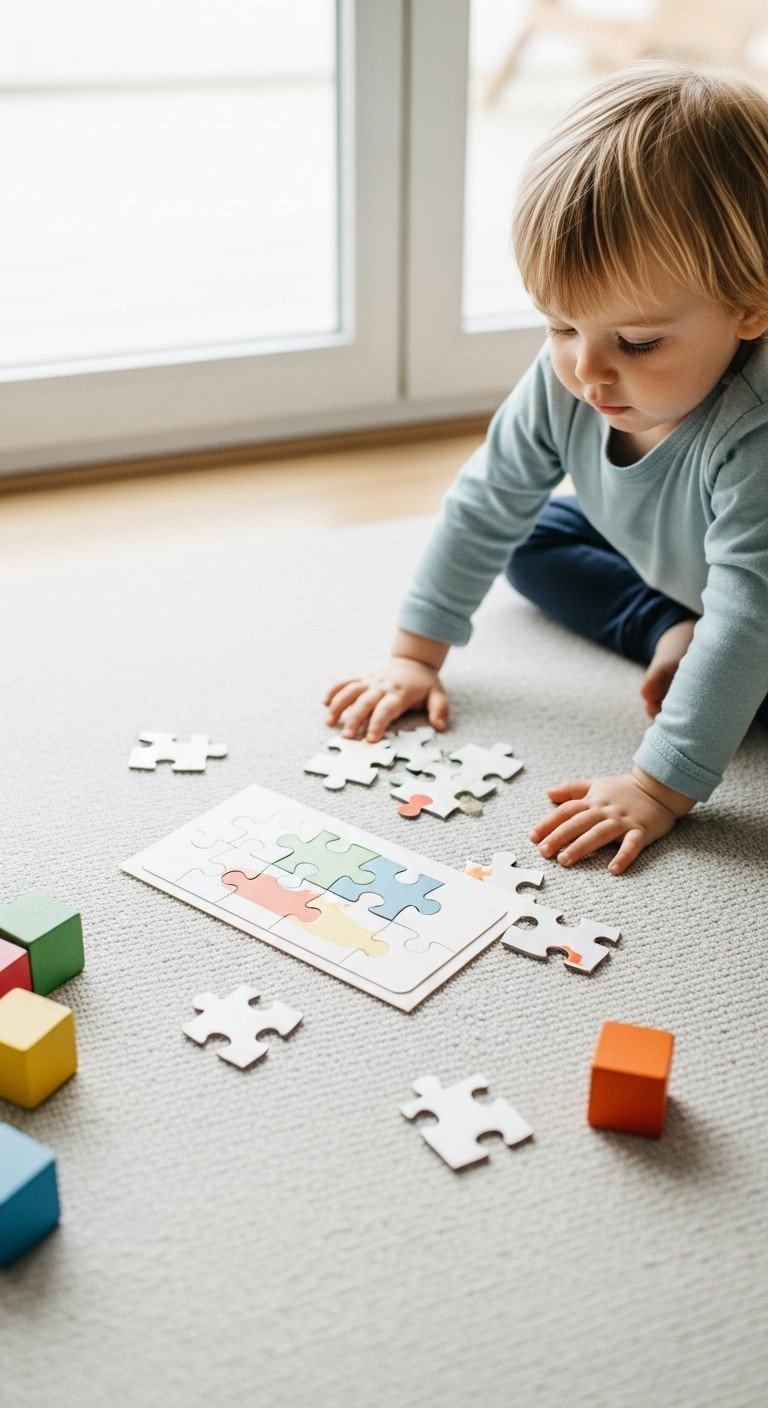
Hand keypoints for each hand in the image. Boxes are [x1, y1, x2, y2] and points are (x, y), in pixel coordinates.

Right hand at [324, 656, 448, 742]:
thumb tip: (440, 726)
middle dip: (355, 719)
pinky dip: (334, 690)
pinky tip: (324, 702)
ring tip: (330, 722)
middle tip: (347, 736)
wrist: (413, 660)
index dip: (378, 723)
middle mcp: (382, 686)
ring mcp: (370, 681)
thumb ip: (439, 710)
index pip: (386, 709)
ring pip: (351, 691)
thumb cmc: (425, 683)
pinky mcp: (363, 678)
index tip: (371, 738)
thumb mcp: (438, 694)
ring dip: (339, 705)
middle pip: (365, 702)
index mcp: (399, 693)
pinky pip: (346, 681)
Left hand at [528, 766, 694, 873]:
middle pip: (578, 823)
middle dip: (559, 837)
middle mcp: (605, 810)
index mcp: (593, 801)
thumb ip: (572, 789)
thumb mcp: (597, 784)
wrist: (660, 787)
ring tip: (565, 860)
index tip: (532, 837)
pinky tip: (613, 870)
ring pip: (599, 834)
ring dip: (581, 847)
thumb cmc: (625, 789)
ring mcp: (623, 821)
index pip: (566, 811)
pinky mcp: (641, 830)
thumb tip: (548, 793)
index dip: (548, 823)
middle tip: (543, 852)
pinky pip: (632, 844)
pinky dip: (623, 856)